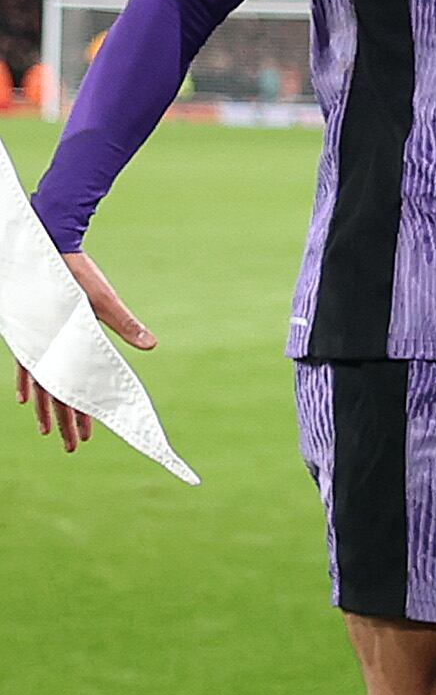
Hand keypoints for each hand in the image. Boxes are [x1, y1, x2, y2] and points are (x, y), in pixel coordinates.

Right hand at [15, 251, 155, 450]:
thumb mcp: (103, 300)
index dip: (76, 418)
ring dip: (49, 408)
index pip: (68, 393)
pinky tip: (26, 398)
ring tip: (51, 431)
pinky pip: (27, 365)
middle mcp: (43, 350)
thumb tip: (151, 345)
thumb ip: (124, 323)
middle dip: (65, 422)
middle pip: (54, 396)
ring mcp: (35, 342)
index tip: (84, 439)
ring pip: (41, 385)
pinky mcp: (34, 332)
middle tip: (74, 447)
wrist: (47, 246)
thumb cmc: (76, 274)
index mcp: (60, 348)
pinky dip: (29, 382)